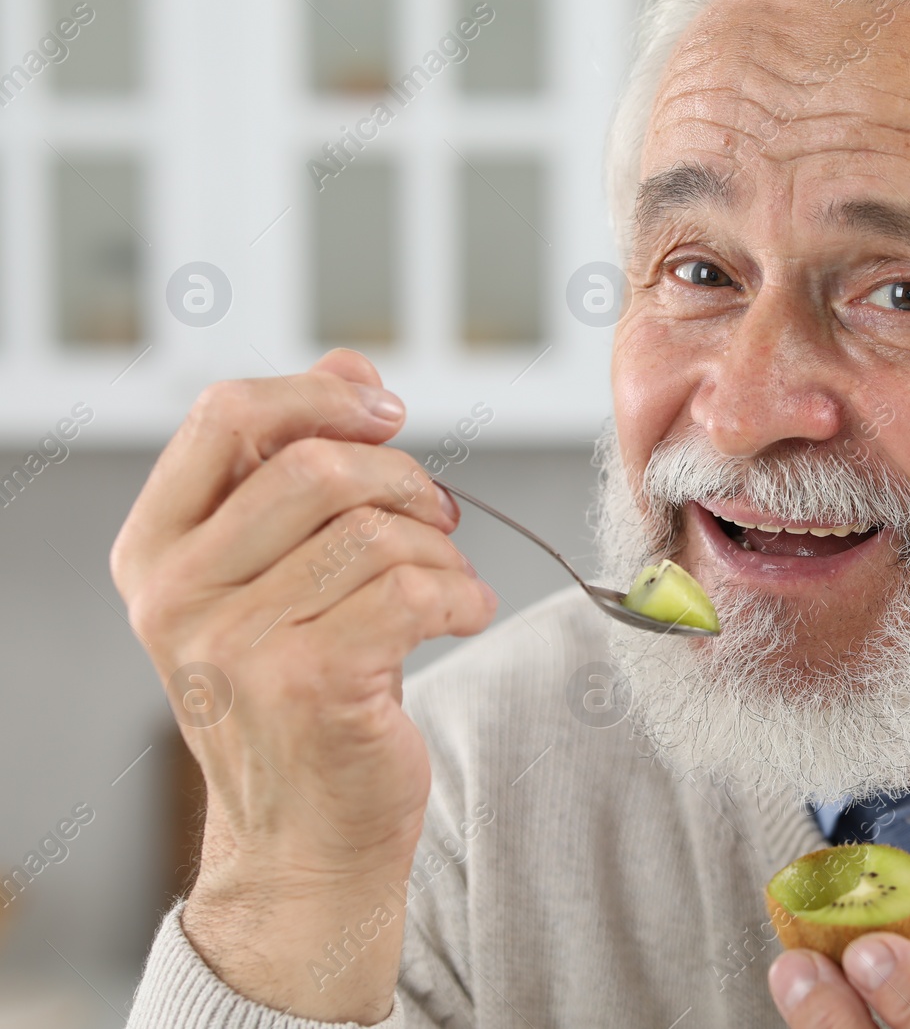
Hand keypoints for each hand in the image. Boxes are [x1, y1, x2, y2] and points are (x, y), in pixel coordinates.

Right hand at [110, 349, 496, 1021]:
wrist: (304, 835)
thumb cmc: (298, 692)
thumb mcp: (277, 573)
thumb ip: (302, 465)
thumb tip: (351, 365)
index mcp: (156, 548)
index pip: (222, 415)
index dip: (318, 395)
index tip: (387, 412)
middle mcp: (177, 593)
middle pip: (318, 468)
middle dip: (404, 480)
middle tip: (438, 513)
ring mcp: (234, 643)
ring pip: (375, 533)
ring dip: (440, 548)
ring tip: (449, 580)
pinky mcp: (306, 684)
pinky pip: (411, 592)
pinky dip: (460, 594)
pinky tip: (461, 614)